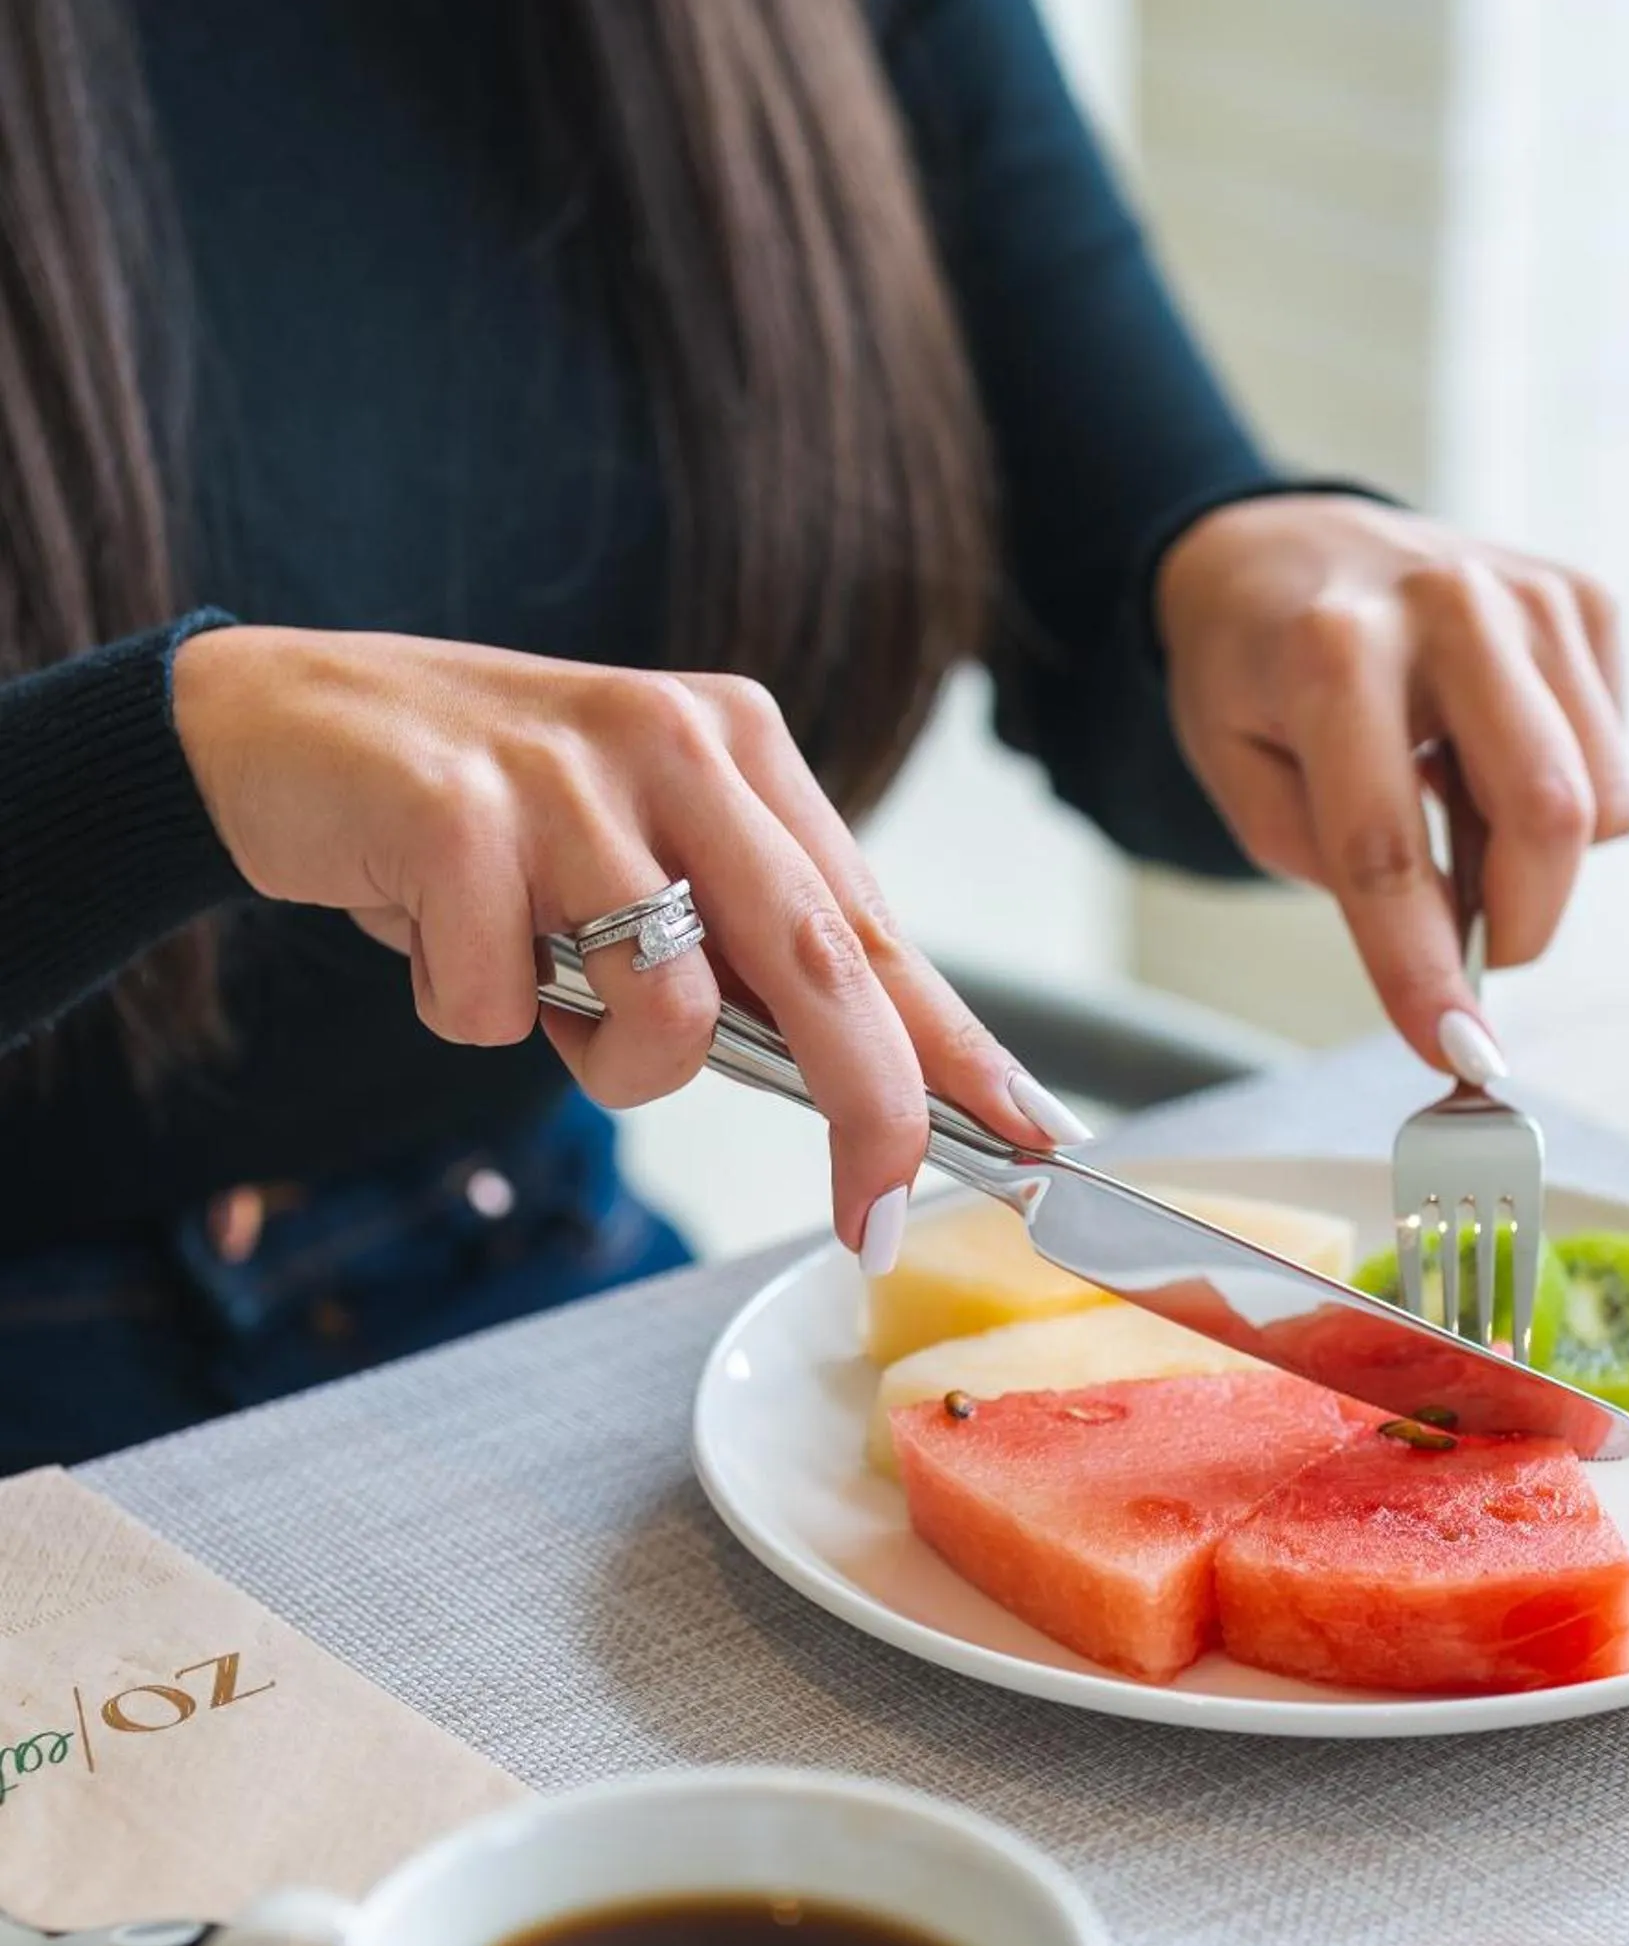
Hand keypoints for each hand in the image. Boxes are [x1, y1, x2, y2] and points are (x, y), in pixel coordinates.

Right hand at [171, 627, 1089, 1259]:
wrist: (279, 726)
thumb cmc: (482, 821)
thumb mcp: (636, 854)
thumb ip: (736, 946)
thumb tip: (867, 1089)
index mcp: (741, 748)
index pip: (876, 924)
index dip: (956, 1046)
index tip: (1032, 1135)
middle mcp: (679, 740)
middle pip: (823, 963)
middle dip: (868, 1110)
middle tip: (874, 1218)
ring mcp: (569, 771)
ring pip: (666, 1010)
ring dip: (599, 1057)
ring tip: (530, 978)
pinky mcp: (457, 813)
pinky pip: (502, 1007)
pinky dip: (467, 1010)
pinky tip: (433, 936)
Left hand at [1155, 496, 1628, 1069]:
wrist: (1284, 547)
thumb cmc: (1255, 673)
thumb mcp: (1241, 775)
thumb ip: (1333, 866)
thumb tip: (1452, 954)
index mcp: (1332, 653)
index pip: (1388, 848)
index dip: (1422, 966)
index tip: (1453, 1050)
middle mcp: (1447, 608)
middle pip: (1545, 815)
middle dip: (1522, 923)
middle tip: (1473, 953)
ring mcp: (1529, 595)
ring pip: (1600, 801)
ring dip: (1536, 857)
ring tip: (1455, 815)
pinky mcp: (1583, 600)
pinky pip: (1615, 757)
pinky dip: (1560, 791)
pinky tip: (1487, 754)